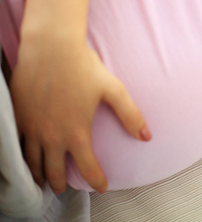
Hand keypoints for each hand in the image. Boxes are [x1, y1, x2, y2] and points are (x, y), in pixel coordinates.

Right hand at [10, 35, 150, 192]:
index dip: (96, 181)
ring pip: (33, 163)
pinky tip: (28, 157)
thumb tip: (146, 136)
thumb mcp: (113, 89)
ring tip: (45, 179)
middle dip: (61, 183)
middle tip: (66, 188)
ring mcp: (32, 129)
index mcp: (76, 133)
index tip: (101, 187)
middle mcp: (52, 136)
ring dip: (40, 174)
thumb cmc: (84, 66)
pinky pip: (18, 146)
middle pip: (55, 172)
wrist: (50, 48)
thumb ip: (130, 115)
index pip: (87, 168)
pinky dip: (23, 158)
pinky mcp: (18, 118)